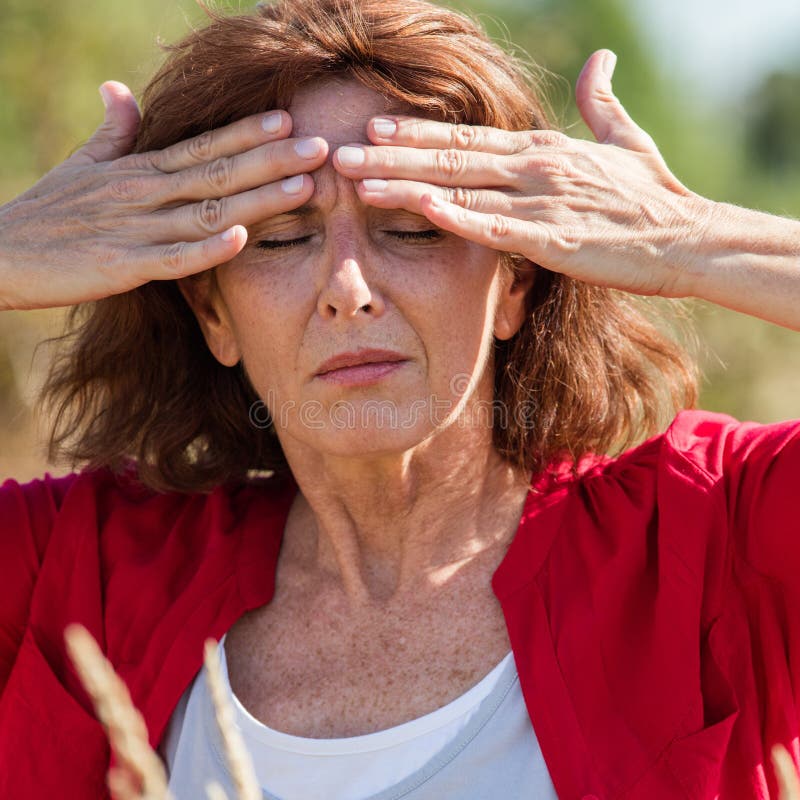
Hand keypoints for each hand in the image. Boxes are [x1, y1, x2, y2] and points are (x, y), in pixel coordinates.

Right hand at [0, 81, 326, 310]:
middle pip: (218, 172)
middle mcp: (143, 194)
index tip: (290, 121)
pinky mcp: (122, 267)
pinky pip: (173, 259)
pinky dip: (206, 250)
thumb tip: (121, 90)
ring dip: (257, 199)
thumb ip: (112, 132)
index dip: (248, 134)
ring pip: (207, 211)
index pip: (203, 146)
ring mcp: (134, 230)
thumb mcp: (81, 166)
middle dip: (272, 160)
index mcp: (139, 171)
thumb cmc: (48, 211)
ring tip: (304, 188)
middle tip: (321, 147)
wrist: (0, 252)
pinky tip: (241, 239)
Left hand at [332, 49, 713, 298]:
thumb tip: (600, 61)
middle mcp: (533, 168)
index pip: (467, 137)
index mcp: (543, 149)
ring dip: (405, 184)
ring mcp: (540, 202)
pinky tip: (418, 208)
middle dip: (392, 154)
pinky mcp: (550, 240)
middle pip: (449, 156)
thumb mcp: (625, 143)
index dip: (418, 132)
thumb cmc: (653, 197)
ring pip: (459, 189)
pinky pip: (492, 228)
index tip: (376, 128)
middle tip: (342, 151)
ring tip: (358, 181)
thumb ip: (602, 102)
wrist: (687, 238)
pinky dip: (454, 217)